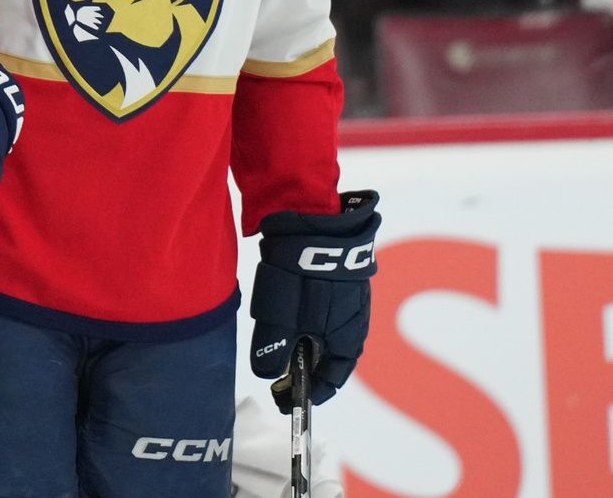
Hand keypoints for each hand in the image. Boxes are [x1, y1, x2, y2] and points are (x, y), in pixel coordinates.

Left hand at [249, 191, 379, 412]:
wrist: (315, 221)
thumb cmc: (302, 273)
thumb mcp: (282, 315)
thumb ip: (273, 347)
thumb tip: (266, 373)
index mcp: (347, 339)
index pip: (332, 379)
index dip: (310, 393)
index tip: (288, 400)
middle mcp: (355, 322)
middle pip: (331, 357)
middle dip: (307, 369)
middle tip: (279, 375)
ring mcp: (349, 298)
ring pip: (328, 332)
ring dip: (307, 343)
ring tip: (281, 345)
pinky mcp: (339, 278)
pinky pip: (325, 310)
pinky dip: (307, 321)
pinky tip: (290, 313)